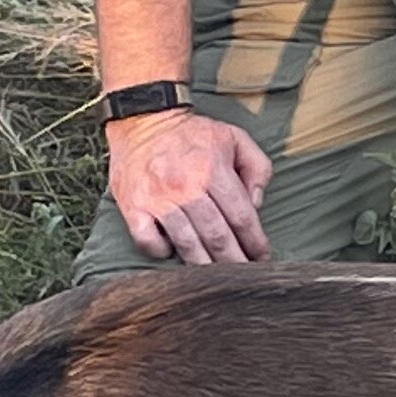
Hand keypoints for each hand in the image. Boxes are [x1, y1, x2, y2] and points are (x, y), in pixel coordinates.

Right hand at [108, 111, 271, 263]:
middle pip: (217, 236)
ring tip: (216, 277)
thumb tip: (256, 205)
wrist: (144, 119)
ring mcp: (157, 198)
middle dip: (235, 261)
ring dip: (205, 265)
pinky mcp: (133, 206)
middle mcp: (185, 186)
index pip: (241, 216)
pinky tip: (172, 253)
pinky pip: (148, 241)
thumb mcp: (235, 138)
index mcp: (213, 169)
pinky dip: (161, 252)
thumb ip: (257, 168)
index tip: (262, 256)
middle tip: (244, 276)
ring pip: (187, 244)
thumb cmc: (193, 134)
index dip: (255, 242)